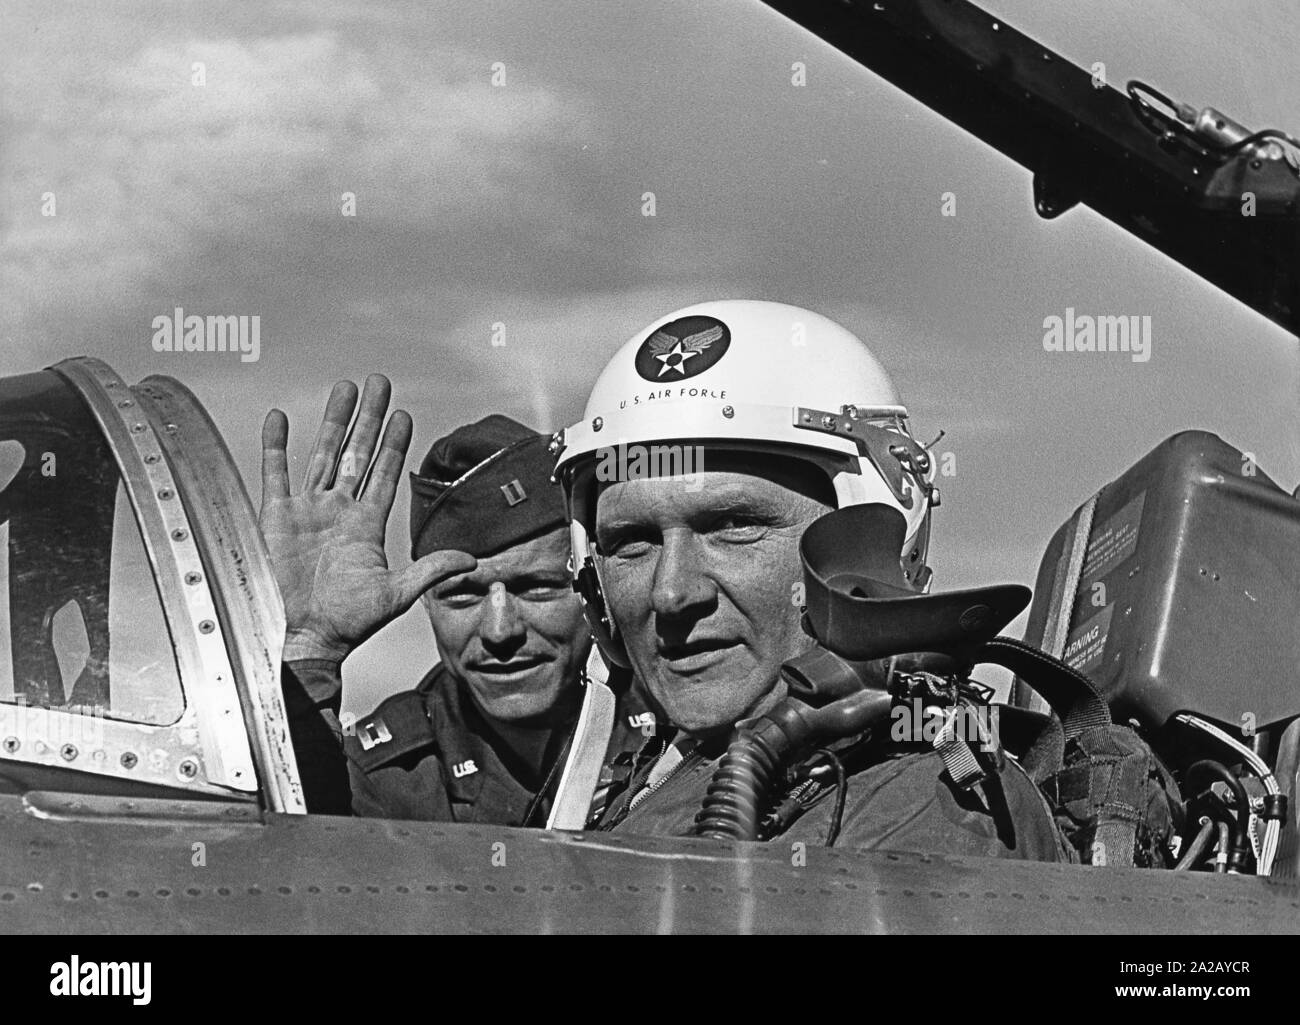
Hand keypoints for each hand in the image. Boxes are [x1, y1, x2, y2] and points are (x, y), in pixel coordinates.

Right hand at [259, 374, 475, 661]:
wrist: (304, 639)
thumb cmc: (347, 624)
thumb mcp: (397, 594)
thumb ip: (431, 571)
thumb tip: (473, 560)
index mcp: (366, 525)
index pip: (385, 473)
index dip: (394, 443)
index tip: (403, 415)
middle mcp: (338, 511)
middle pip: (357, 453)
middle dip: (369, 418)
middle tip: (379, 383)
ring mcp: (307, 512)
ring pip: (323, 454)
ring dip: (335, 422)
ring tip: (345, 389)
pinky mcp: (275, 518)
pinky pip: (275, 474)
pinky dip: (276, 446)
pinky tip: (281, 418)